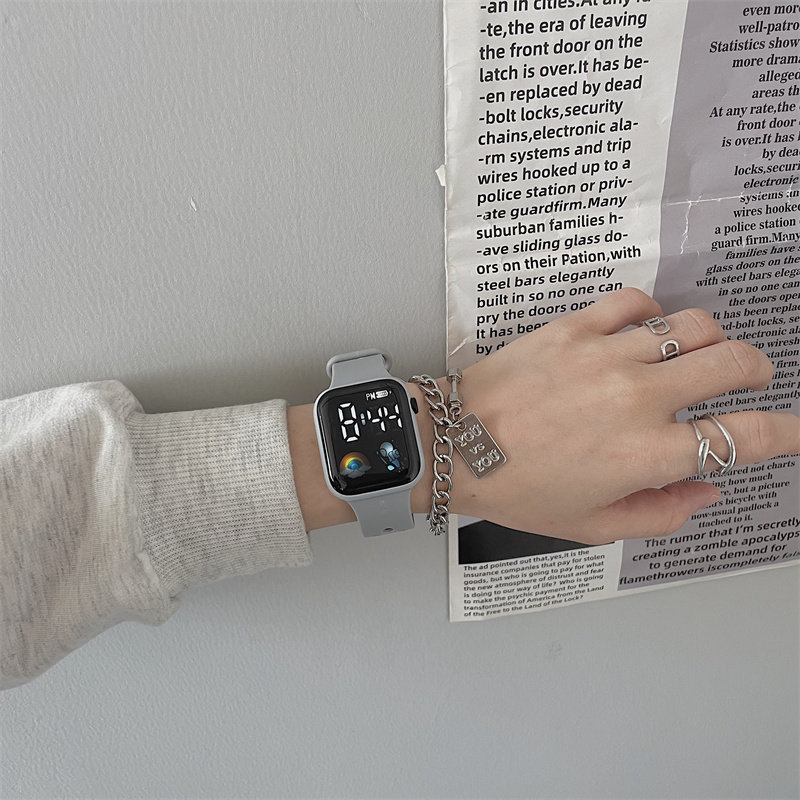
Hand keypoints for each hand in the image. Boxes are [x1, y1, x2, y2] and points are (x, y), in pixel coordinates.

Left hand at [446, 288, 798, 543]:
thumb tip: (705, 490)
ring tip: (698, 353)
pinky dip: (653, 312)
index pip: (744, 438)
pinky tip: (645, 330)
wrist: (454, 447)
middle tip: (747, 379)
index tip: (795, 430)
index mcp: (646, 455)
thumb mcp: (591, 525)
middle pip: (733, 363)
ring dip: (710, 339)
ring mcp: (607, 356)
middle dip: (755, 370)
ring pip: (693, 325)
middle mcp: (638, 399)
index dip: (787, 433)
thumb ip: (659, 513)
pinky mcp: (575, 327)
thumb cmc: (517, 489)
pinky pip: (634, 301)